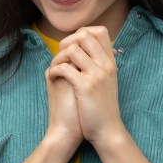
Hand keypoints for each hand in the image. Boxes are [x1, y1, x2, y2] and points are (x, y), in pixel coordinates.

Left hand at [47, 26, 125, 145]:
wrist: (107, 130)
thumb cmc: (102, 108)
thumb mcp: (106, 82)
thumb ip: (98, 66)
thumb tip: (83, 51)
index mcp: (110, 63)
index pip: (101, 31)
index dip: (83, 33)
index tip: (72, 47)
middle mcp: (105, 65)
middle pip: (85, 35)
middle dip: (67, 42)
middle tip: (60, 56)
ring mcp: (97, 75)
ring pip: (73, 49)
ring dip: (58, 57)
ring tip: (55, 68)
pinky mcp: (86, 87)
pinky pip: (65, 68)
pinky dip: (54, 70)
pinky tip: (52, 78)